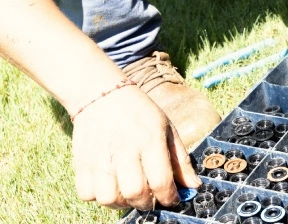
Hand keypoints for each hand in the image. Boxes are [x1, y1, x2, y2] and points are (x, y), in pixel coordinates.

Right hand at [71, 87, 201, 209]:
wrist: (102, 95)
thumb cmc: (140, 113)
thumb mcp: (167, 129)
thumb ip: (180, 160)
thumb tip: (194, 186)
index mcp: (149, 141)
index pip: (160, 181)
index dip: (169, 197)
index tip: (173, 198)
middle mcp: (123, 151)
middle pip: (135, 193)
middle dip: (148, 203)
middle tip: (152, 198)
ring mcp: (99, 158)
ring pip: (109, 198)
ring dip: (123, 203)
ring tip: (130, 193)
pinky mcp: (81, 162)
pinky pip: (87, 194)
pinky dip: (99, 197)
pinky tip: (111, 186)